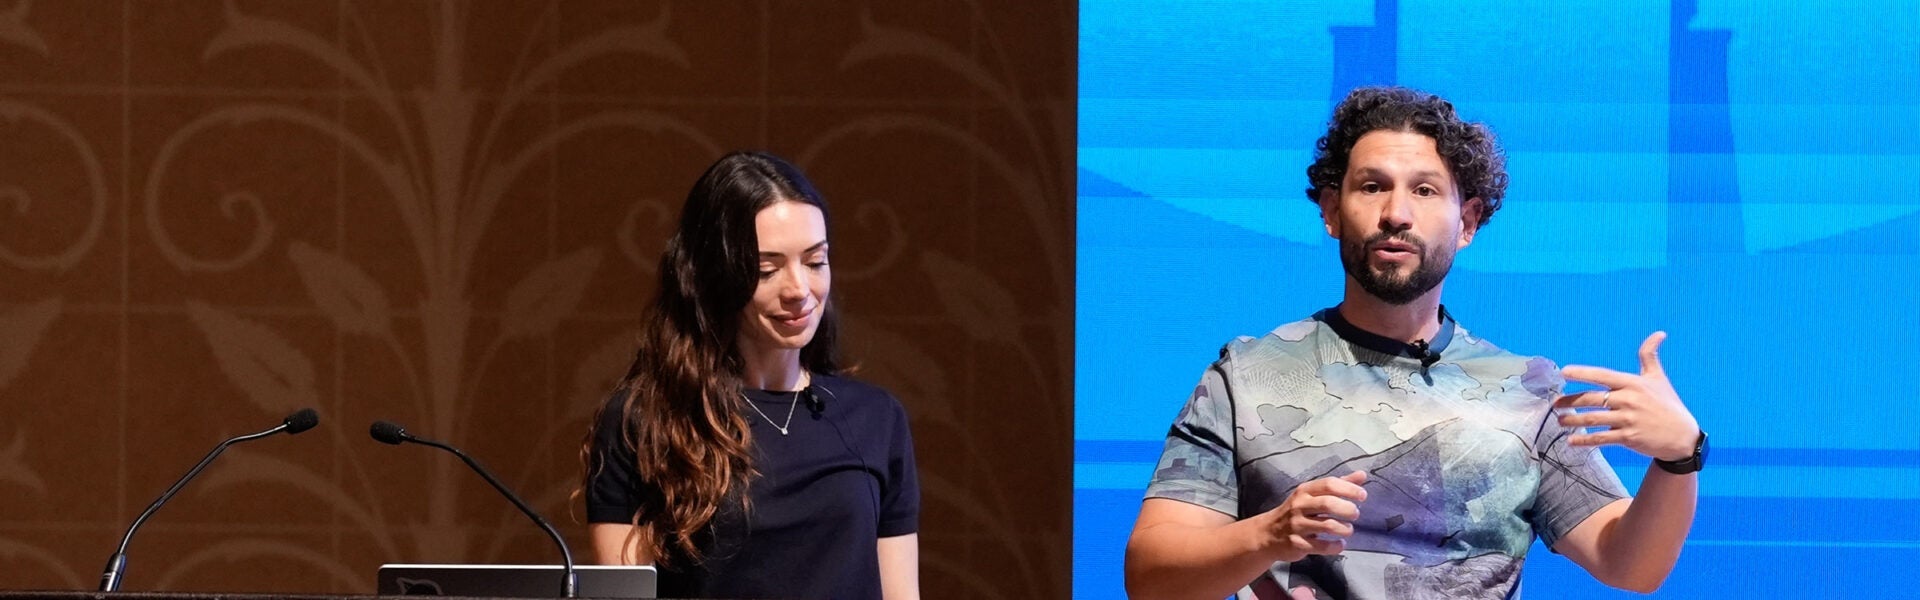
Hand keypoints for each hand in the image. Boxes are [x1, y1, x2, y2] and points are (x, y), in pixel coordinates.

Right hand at [1257, 471, 1367, 562]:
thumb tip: (1362, 475)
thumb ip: (1338, 485)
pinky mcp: (1297, 544)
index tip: (1362, 496)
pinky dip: (1335, 546)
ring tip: (1348, 530)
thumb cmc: (1296, 512)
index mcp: (1305, 491)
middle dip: (1347, 509)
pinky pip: (1322, 546)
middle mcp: (1299, 506)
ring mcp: (1297, 525)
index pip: (1329, 484)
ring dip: (1344, 529)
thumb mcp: (1312, 495)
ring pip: (1327, 526)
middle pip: (1328, 504)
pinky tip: (1340, 544)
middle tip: (1355, 514)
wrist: (1268, 534)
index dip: (1349, 489)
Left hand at [1555, 332, 1700, 461]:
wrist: (1684, 436)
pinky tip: (1571, 441)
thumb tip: (1659, 333)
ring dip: (1572, 420)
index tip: (1564, 372)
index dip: (1582, 373)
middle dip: (1570, 401)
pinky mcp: (1629, 437)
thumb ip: (1649, 356)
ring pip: (1592, 419)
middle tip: (1555, 403)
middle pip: (1592, 398)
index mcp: (1633, 383)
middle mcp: (1629, 400)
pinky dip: (1584, 440)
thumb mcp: (1659, 378)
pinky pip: (1601, 438)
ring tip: (1559, 420)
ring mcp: (1628, 420)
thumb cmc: (1668, 405)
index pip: (1603, 375)